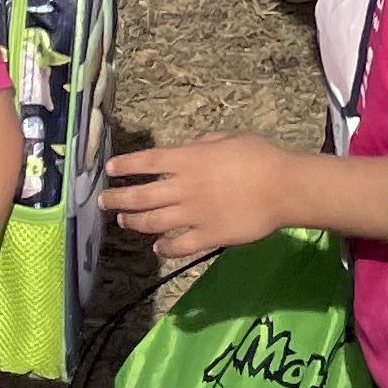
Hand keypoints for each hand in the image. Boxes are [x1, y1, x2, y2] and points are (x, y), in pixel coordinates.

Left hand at [103, 133, 293, 261]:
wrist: (283, 187)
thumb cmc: (260, 156)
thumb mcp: (229, 138)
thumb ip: (202, 143)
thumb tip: (185, 147)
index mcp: (189, 159)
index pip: (148, 161)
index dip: (126, 165)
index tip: (110, 169)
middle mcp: (184, 188)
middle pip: (142, 196)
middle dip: (118, 199)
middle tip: (104, 202)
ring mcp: (194, 215)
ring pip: (153, 223)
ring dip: (134, 222)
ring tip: (123, 222)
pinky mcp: (207, 237)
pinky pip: (178, 246)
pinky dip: (163, 248)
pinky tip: (157, 248)